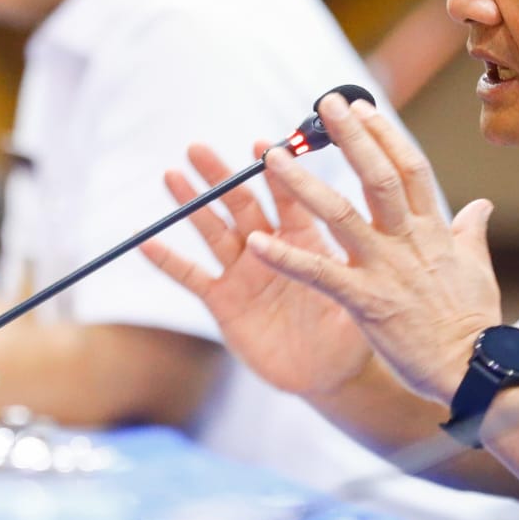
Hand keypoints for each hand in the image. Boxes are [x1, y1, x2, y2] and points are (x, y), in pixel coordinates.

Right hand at [140, 142, 371, 397]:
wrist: (329, 373)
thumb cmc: (351, 331)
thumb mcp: (357, 299)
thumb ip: (353, 270)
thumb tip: (372, 241)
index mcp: (304, 241)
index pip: (288, 198)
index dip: (276, 173)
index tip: (263, 146)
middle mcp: (270, 249)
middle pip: (241, 205)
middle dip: (220, 177)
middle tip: (198, 148)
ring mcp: (244, 273)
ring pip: (212, 230)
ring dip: (191, 204)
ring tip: (172, 175)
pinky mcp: (224, 302)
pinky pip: (191, 277)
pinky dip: (167, 259)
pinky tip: (146, 239)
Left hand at [245, 94, 501, 404]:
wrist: (474, 370)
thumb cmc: (474, 322)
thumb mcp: (476, 268)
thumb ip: (470, 232)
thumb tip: (481, 205)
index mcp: (433, 230)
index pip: (409, 169)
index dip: (385, 136)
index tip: (363, 108)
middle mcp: (408, 241)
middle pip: (377, 177)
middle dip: (350, 138)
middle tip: (324, 104)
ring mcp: (386, 269)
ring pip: (340, 215)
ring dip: (304, 184)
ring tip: (273, 156)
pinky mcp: (366, 302)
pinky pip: (319, 274)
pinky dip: (286, 258)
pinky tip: (254, 243)